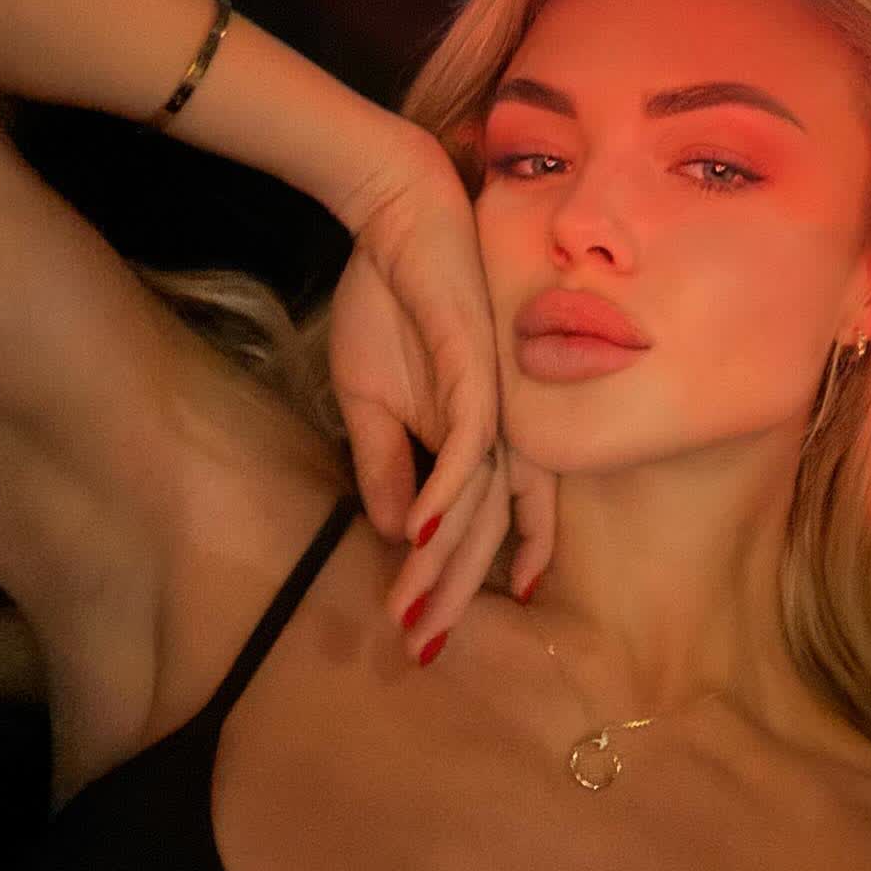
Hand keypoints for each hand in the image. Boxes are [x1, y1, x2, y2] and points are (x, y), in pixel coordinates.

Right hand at [327, 133, 555, 656]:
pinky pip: (472, 445)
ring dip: (446, 560)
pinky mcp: (481, 373)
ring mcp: (496, 404)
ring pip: (482, 501)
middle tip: (421, 651)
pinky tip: (417, 534)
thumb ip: (383, 462)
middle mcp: (500, 431)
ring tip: (414, 611)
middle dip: (454, 594)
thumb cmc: (389, 304)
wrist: (395, 219)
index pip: (480, 525)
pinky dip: (445, 491)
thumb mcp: (369, 399)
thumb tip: (389, 532)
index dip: (457, 580)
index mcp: (479, 439)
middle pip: (488, 530)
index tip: (423, 631)